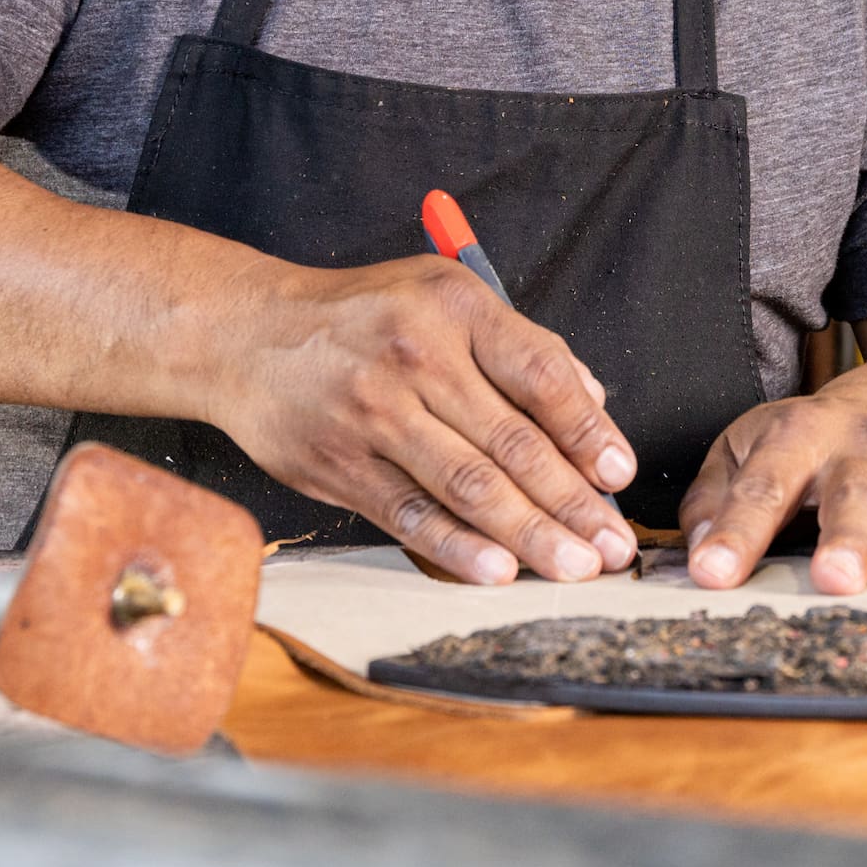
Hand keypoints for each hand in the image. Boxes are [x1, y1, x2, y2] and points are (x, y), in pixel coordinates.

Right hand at [207, 252, 638, 584]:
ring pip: (469, 486)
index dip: (587, 431)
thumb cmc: (362, 314)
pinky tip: (498, 572)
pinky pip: (412, 516)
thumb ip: (519, 345)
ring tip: (576, 567)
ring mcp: (376, 415)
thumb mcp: (443, 294)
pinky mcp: (341, 465)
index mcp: (455, 308)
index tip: (620, 474)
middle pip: (512, 442)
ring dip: (530, 534)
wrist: (247, 335)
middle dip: (573, 501)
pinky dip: (458, 549)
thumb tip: (592, 402)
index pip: (539, 374)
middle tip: (615, 545)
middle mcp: (417, 358)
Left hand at [680, 389, 866, 593]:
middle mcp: (858, 444)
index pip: (761, 487)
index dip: (736, 532)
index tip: (711, 575)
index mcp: (795, 435)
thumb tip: (697, 550)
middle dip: (845, 538)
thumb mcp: (745, 450)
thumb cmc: (804, 443)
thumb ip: (715, 499)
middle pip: (851, 493)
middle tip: (833, 580)